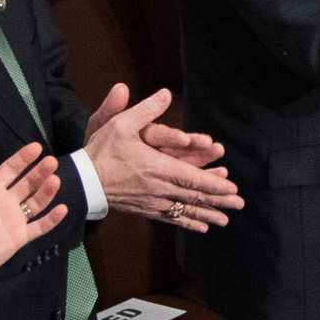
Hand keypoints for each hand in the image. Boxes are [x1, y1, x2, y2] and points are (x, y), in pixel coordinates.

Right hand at [80, 83, 241, 231]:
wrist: (81, 181)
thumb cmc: (101, 151)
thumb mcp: (121, 124)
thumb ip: (145, 109)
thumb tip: (165, 93)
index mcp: (157, 167)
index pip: (191, 178)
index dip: (214, 185)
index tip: (232, 189)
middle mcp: (158, 187)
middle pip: (193, 197)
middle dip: (218, 202)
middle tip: (239, 206)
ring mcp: (151, 200)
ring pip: (184, 210)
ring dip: (206, 215)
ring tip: (224, 221)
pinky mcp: (144, 208)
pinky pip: (169, 218)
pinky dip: (186, 222)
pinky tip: (199, 227)